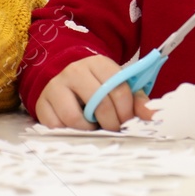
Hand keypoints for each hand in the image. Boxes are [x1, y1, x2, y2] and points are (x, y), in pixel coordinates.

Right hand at [34, 55, 152, 131]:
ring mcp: (56, 86)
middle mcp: (75, 71)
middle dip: (111, 123)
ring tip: (93, 126)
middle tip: (113, 128)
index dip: (127, 112)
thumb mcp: (118, 87)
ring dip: (89, 129)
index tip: (127, 121)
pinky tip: (76, 126)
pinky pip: (56, 126)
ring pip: (75, 118)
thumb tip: (152, 117)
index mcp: (98, 64)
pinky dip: (69, 131)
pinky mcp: (42, 103)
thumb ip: (137, 101)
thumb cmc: (97, 86)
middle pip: (99, 104)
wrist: (63, 76)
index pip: (119, 89)